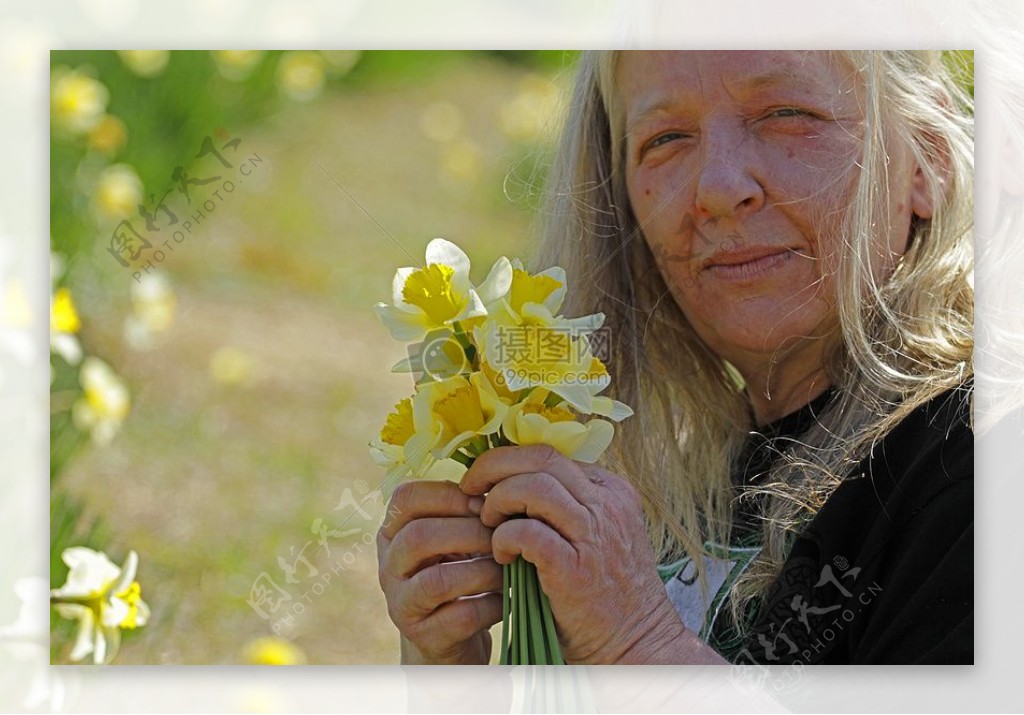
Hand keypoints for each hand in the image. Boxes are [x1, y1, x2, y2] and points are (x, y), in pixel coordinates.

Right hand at [376, 480, 503, 663]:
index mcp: (393, 530)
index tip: (485, 503)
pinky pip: (458, 617)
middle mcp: (388, 565)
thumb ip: (466, 506)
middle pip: (419, 537)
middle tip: (504, 536)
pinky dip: (489, 605)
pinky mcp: (423, 637)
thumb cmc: (461, 570)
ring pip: (437, 580)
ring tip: (509, 566)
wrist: (451, 637)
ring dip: (482, 570)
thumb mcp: (455, 534)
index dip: (450, 495)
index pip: (406, 497)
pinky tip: (506, 599)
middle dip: (470, 532)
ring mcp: (401, 603)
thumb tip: (503, 470)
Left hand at [461, 444, 723, 663]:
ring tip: (489, 526)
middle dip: (494, 467)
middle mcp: (607, 504)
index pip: (551, 454)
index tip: (486, 481)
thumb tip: (507, 484)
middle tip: (470, 489)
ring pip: (533, 486)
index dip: (510, 462)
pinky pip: (527, 532)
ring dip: (499, 502)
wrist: (635, 643)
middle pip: (541, 458)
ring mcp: (594, 533)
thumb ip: (564, 507)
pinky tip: (502, 556)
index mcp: (611, 490)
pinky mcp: (575, 567)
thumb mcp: (595, 535)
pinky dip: (504, 538)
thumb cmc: (605, 593)